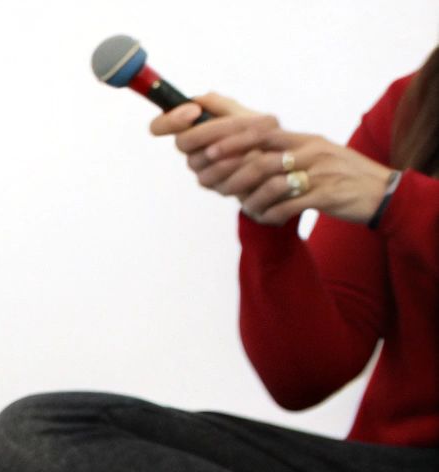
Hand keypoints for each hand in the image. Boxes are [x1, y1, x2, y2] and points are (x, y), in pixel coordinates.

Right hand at [150, 93, 280, 194]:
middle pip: (183, 141)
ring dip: (233, 143)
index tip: (192, 111)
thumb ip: (217, 104)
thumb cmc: (259, 133)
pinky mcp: (218, 188)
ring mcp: (202, 173)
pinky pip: (221, 175)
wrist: (283, 159)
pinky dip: (241, 162)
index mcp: (191, 131)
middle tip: (240, 120)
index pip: (160, 126)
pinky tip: (258, 154)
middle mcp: (191, 153)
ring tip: (260, 134)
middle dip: (212, 128)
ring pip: (203, 158)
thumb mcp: (241, 112)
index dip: (168, 120)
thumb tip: (195, 101)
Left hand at [218, 130, 395, 225]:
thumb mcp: (317, 154)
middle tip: (219, 188)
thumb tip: (249, 153)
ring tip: (248, 209)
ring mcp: (320, 174)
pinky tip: (267, 219)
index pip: (263, 133)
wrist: (381, 191)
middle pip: (262, 161)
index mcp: (306, 140)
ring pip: (272, 186)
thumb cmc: (342, 174)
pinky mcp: (327, 196)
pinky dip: (272, 215)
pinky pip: (289, 206)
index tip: (210, 152)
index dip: (233, 142)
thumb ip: (288, 150)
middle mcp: (312, 152)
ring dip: (253, 201)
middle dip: (235, 176)